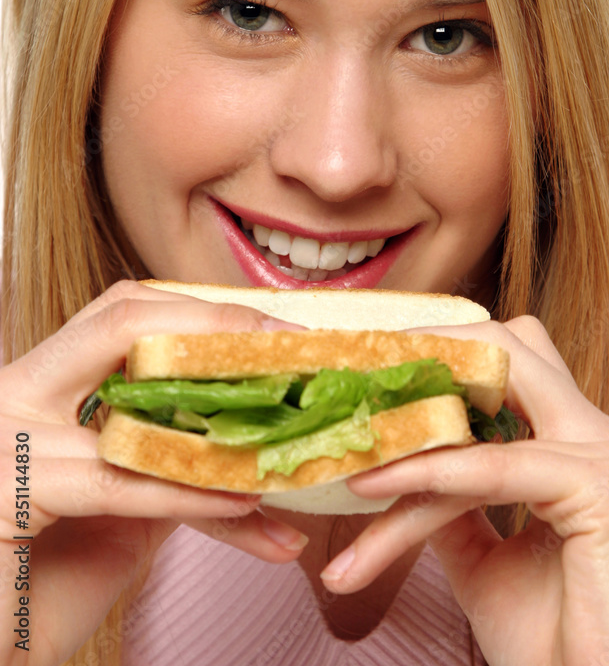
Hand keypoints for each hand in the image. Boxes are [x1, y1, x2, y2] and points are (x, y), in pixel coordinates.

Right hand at [0, 280, 308, 665]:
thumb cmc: (45, 583)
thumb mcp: (123, 508)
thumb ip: (173, 460)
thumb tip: (258, 439)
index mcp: (43, 382)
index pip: (127, 313)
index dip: (207, 314)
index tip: (281, 334)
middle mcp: (16, 390)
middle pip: (125, 318)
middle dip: (219, 325)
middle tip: (291, 346)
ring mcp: (3, 434)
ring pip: (128, 389)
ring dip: (224, 406)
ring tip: (289, 422)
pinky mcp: (3, 491)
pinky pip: (116, 480)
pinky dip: (188, 491)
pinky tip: (242, 502)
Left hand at [321, 316, 608, 665]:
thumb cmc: (551, 642)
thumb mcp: (480, 556)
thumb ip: (450, 500)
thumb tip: (400, 462)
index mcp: (576, 440)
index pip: (507, 359)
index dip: (439, 353)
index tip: (367, 369)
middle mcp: (596, 432)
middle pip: (506, 346)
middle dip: (428, 352)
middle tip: (355, 374)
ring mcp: (606, 455)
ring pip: (490, 397)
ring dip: (411, 422)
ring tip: (347, 443)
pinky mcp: (602, 490)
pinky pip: (496, 465)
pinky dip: (431, 471)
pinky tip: (375, 485)